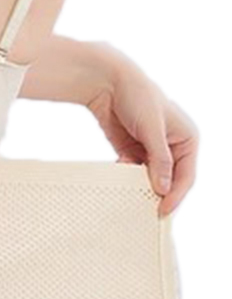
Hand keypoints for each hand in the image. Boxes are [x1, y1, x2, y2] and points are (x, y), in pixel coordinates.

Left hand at [85, 45, 198, 217]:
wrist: (109, 84)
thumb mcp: (152, 129)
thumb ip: (159, 159)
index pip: (186, 176)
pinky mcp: (133, 152)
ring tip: (131, 197)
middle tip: (146, 214)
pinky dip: (126, 176)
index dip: (175, 196)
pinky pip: (132, 172)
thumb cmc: (137, 97)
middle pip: (169, 181)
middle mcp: (173, 147)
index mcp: (188, 139)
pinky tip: (119, 170)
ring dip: (140, 186)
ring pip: (150, 179)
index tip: (162, 211)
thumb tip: (163, 188)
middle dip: (158, 195)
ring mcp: (152, 151)